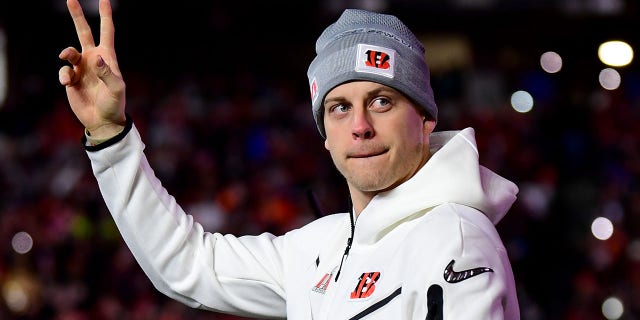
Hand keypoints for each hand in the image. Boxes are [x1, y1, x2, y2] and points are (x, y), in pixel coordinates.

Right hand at [58, 0, 125, 138]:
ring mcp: (81, 68)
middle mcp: (93, 59)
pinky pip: (63, 71)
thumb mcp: (116, 89)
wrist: (102, 120)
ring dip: (66, 53)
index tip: (104, 0)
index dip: (106, 16)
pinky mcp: (71, 79)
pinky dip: (63, 75)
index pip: (107, 32)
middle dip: (77, 16)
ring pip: (69, 51)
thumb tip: (97, 59)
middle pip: (84, 32)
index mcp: (108, 57)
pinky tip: (67, 83)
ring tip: (65, 57)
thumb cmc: (114, 104)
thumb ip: (107, 73)